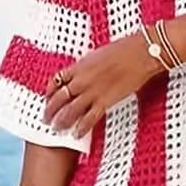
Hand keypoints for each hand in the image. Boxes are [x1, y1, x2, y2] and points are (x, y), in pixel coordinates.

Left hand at [43, 32, 163, 137]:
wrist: (140, 54)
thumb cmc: (123, 50)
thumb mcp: (97, 55)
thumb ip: (86, 66)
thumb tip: (82, 73)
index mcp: (79, 66)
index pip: (56, 81)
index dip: (49, 93)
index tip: (47, 99)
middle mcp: (81, 80)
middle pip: (59, 99)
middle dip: (50, 111)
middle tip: (46, 120)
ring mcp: (92, 92)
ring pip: (70, 111)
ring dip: (61, 121)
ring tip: (57, 129)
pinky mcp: (105, 101)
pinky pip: (89, 118)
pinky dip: (81, 128)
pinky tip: (76, 134)